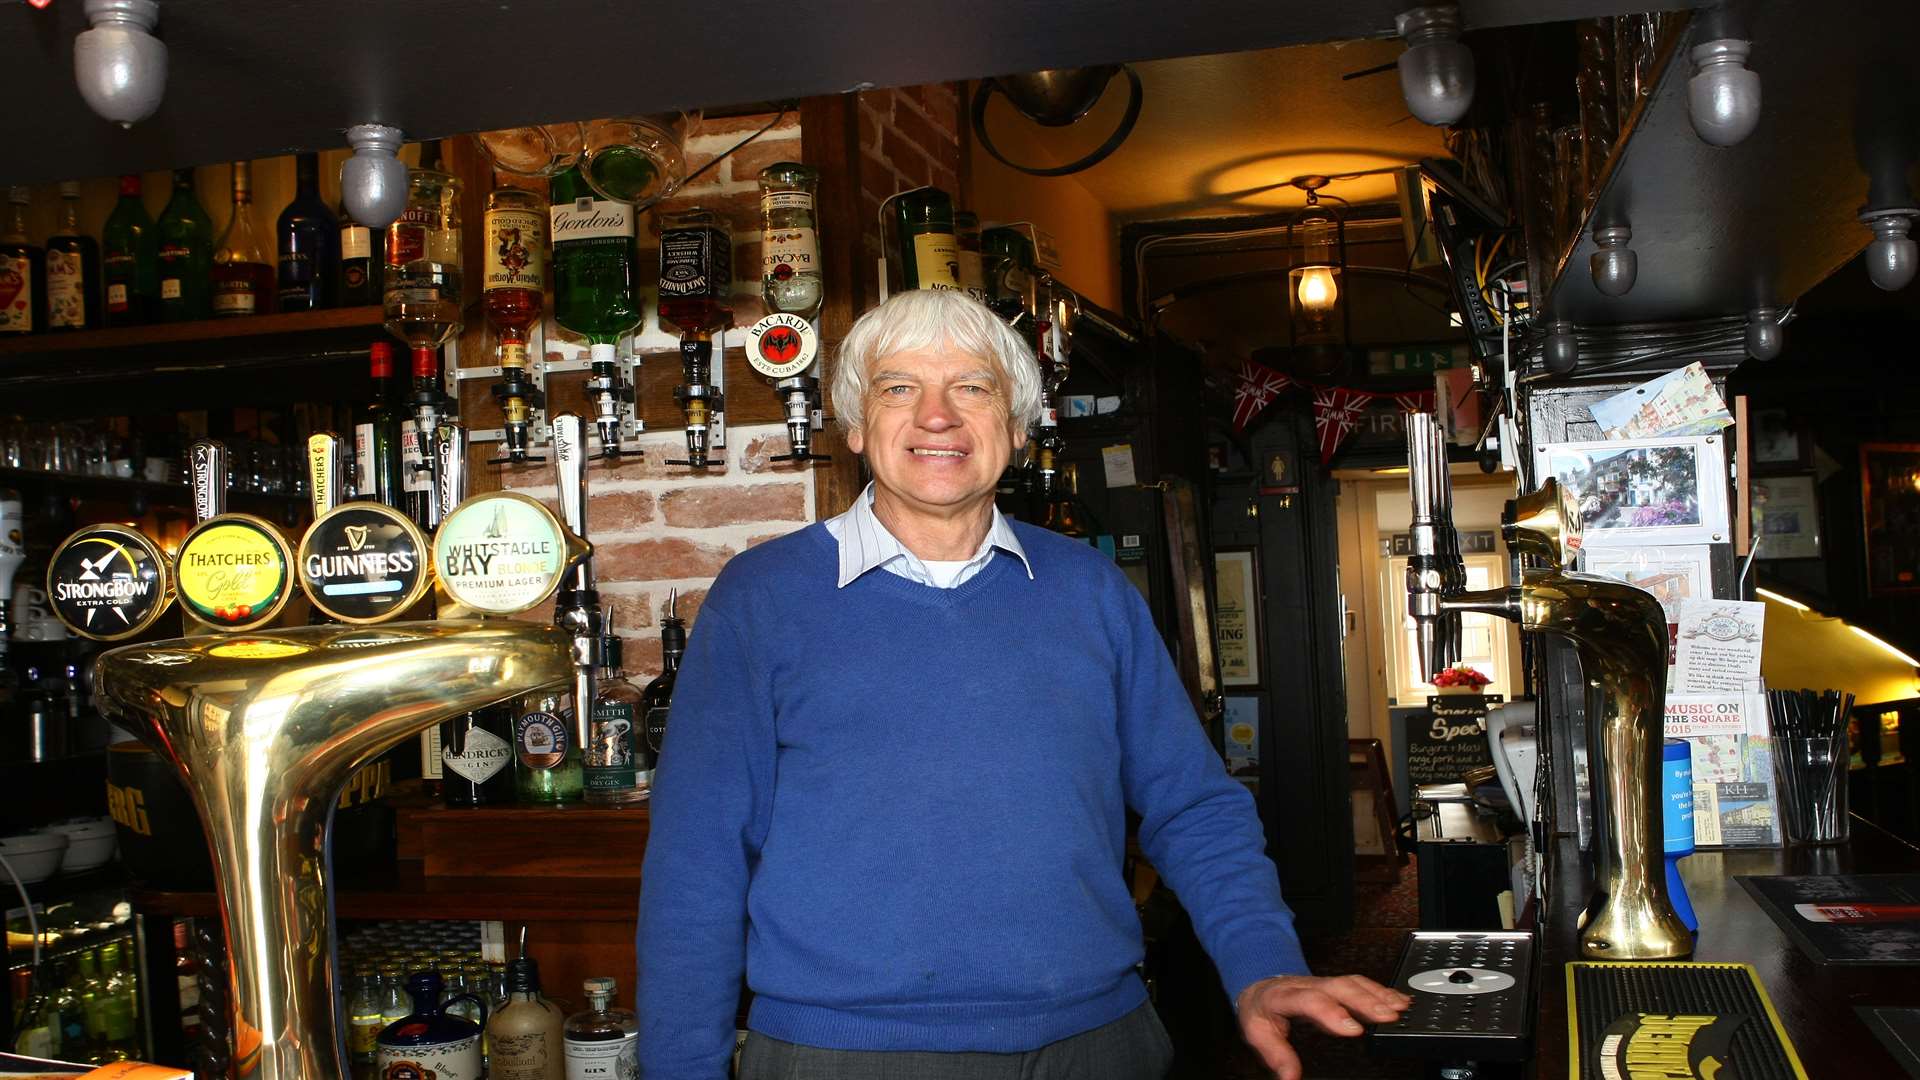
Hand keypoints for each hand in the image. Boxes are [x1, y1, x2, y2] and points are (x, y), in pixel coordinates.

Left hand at [1235, 973, 1410, 1079]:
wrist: (1260, 983)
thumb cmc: (1261, 1008)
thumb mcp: (1257, 1033)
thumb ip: (1276, 1055)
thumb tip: (1289, 1078)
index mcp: (1285, 996)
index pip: (1310, 1000)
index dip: (1332, 1013)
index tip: (1354, 1029)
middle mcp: (1308, 985)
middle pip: (1338, 987)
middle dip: (1365, 1000)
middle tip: (1388, 1016)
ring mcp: (1323, 982)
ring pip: (1352, 983)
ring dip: (1378, 994)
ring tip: (1399, 1008)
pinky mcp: (1336, 984)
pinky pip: (1360, 983)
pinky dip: (1382, 991)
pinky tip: (1399, 1000)